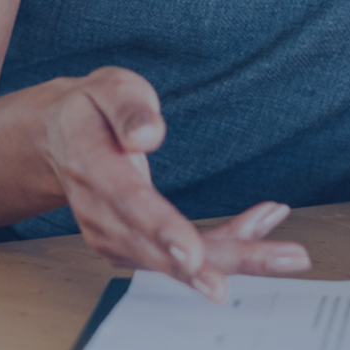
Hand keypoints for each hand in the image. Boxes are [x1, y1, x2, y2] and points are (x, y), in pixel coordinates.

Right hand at [38, 66, 309, 299]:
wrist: (59, 140)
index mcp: (92, 168)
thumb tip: (148, 135)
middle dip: (221, 261)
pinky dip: (226, 246)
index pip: (130, 203)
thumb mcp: (107, 87)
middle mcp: (98, 212)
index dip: (164, 231)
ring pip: (177, 262)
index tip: (193, 255)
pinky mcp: (129, 247)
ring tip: (289, 251)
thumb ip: (128, 107)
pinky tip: (262, 227)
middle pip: (161, 248)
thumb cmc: (92, 110)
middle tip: (280, 260)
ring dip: (237, 254)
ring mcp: (111, 236)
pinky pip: (181, 258)